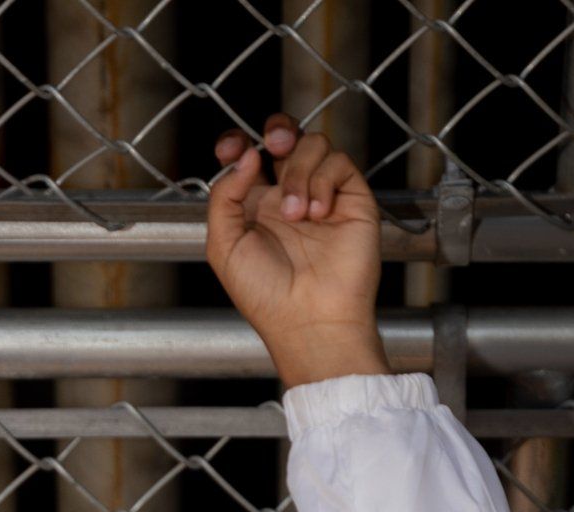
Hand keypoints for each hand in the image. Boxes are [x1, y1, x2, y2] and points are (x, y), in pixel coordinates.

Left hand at [206, 113, 388, 389]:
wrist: (308, 319)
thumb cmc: (264, 295)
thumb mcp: (224, 246)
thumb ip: (224, 197)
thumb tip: (246, 155)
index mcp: (255, 206)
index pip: (249, 156)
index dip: (238, 143)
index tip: (230, 149)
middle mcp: (288, 196)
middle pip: (285, 137)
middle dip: (277, 130)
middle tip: (274, 147)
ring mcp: (320, 195)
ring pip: (312, 144)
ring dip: (300, 173)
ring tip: (298, 215)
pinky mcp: (350, 198)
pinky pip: (338, 163)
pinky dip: (323, 182)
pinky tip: (318, 214)